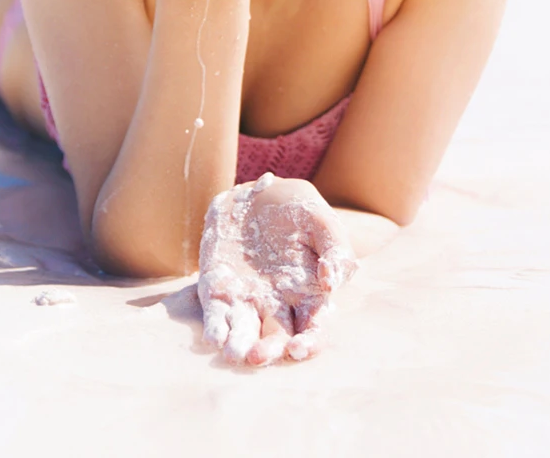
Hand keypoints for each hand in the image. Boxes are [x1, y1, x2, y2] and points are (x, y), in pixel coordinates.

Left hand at [197, 173, 357, 366]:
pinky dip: (215, 327)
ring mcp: (247, 299)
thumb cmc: (297, 209)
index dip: (308, 343)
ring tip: (233, 354)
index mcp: (308, 295)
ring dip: (238, 346)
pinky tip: (214, 337)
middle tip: (257, 356)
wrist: (257, 192)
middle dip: (268, 351)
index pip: (312, 329)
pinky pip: (217, 314)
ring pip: (244, 332)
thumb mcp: (321, 221)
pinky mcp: (219, 289)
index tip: (298, 348)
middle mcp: (278, 305)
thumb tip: (330, 283)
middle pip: (276, 338)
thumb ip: (336, 250)